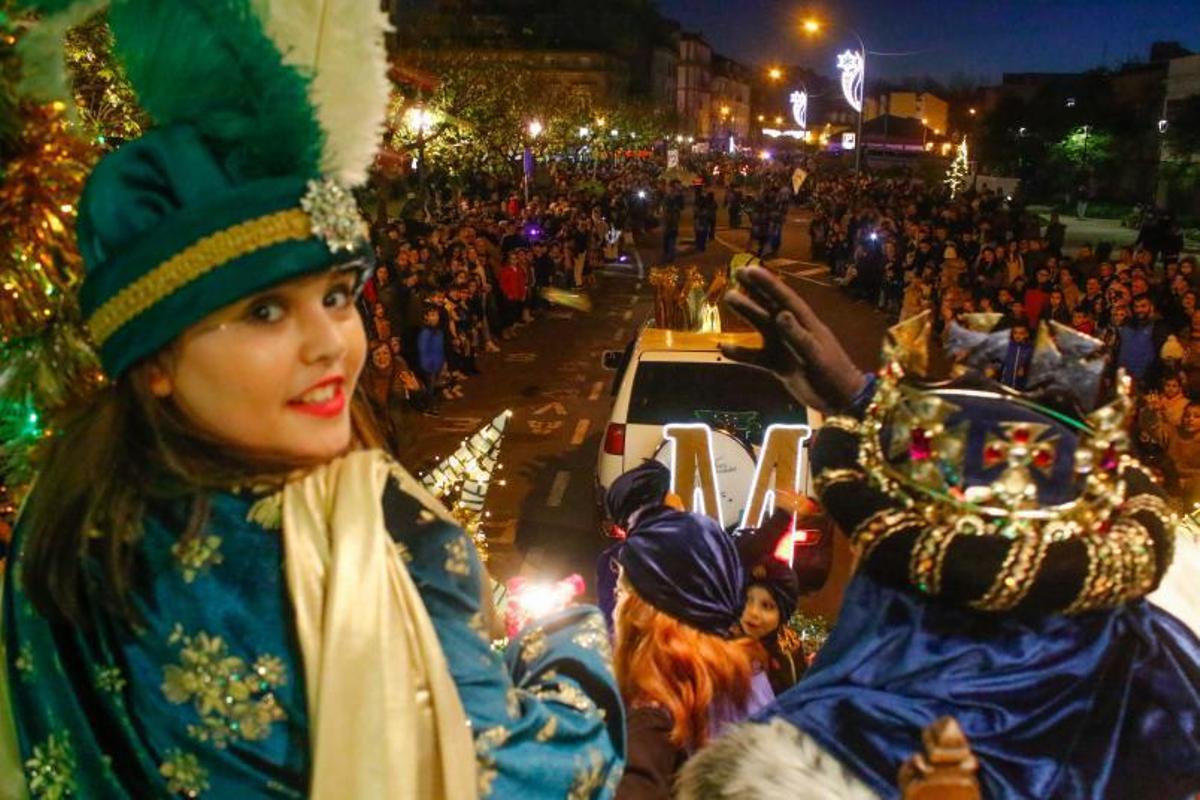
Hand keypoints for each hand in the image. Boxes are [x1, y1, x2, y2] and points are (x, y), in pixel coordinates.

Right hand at [721, 266, 865, 413]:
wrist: (840, 401)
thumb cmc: (833, 375)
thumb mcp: (815, 355)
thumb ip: (798, 336)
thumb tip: (781, 314)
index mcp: (806, 324)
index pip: (784, 299)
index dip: (767, 284)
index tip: (749, 270)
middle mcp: (793, 331)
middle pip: (771, 305)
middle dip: (755, 289)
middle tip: (737, 272)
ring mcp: (785, 348)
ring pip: (762, 326)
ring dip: (747, 312)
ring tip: (729, 297)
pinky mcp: (779, 366)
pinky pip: (756, 357)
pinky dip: (740, 354)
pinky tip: (723, 349)